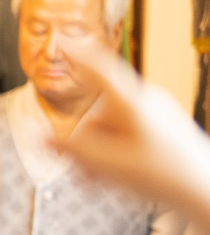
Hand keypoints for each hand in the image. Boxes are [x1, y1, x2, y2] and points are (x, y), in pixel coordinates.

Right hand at [61, 42, 209, 229]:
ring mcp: (158, 115)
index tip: (63, 42)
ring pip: (113, 127)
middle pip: (100, 113)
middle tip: (81, 172)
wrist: (206, 192)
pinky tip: (115, 176)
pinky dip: (116, 151)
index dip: (78, 56)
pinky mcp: (165, 129)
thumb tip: (41, 138)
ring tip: (98, 181)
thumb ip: (71, 149)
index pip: (99, 69)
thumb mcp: (107, 164)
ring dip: (99, 152)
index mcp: (131, 103)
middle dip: (85, 142)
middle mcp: (146, 102)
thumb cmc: (162, 176)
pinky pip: (129, 134)